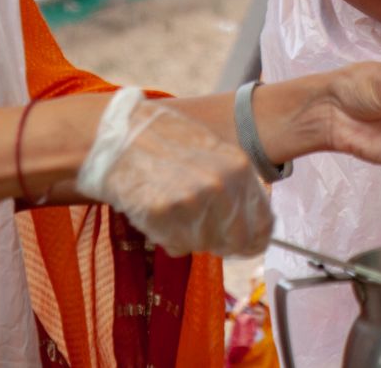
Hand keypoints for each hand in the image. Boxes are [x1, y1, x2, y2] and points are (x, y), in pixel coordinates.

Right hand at [76, 89, 271, 256]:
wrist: (118, 135)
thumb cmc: (166, 140)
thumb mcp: (213, 151)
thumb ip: (235, 185)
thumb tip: (254, 224)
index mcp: (239, 168)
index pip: (262, 226)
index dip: (254, 240)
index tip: (246, 244)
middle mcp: (220, 187)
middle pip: (234, 242)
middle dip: (221, 241)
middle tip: (201, 227)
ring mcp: (191, 202)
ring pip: (203, 245)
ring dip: (191, 236)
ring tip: (172, 208)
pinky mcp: (162, 216)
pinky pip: (175, 245)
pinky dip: (168, 236)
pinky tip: (157, 211)